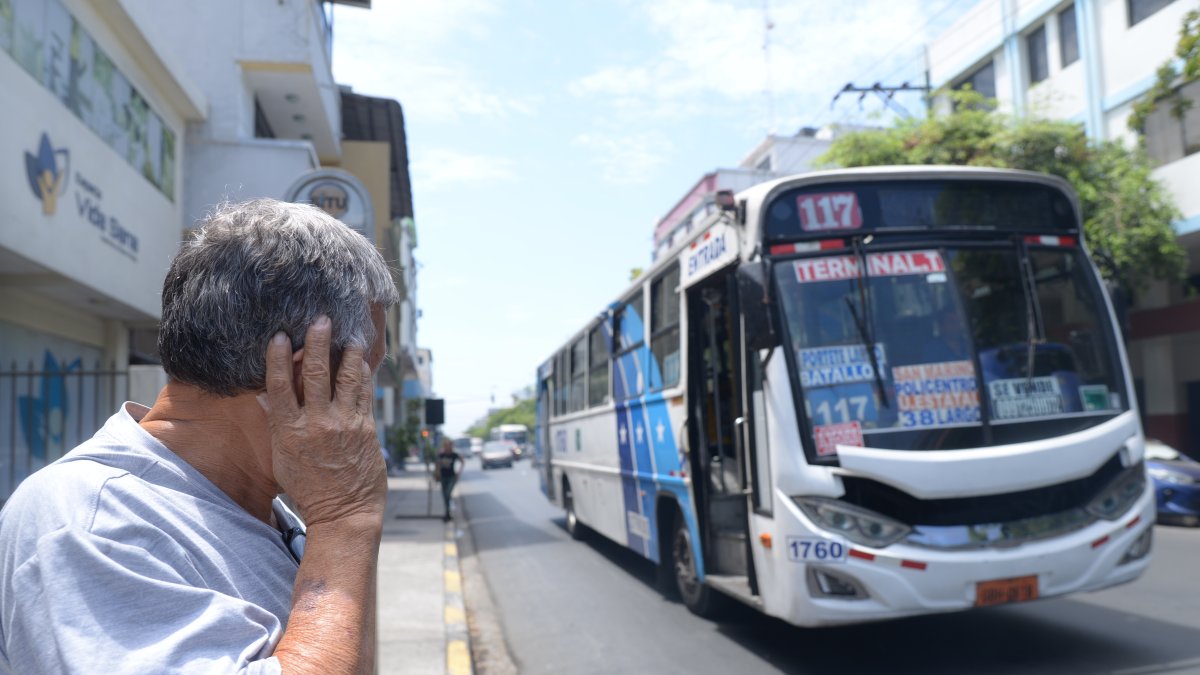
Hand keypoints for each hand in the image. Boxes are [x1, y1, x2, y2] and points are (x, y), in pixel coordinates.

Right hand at [258, 316, 385, 527]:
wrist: (344, 513)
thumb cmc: (309, 488)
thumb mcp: (282, 459)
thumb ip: (278, 425)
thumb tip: (266, 397)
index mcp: (289, 431)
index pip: (279, 386)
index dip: (278, 358)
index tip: (279, 336)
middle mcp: (317, 424)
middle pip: (315, 374)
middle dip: (318, 343)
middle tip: (321, 319)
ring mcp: (344, 424)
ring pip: (347, 378)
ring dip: (349, 353)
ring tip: (351, 334)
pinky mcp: (366, 429)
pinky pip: (364, 394)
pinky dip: (363, 375)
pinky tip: (362, 362)